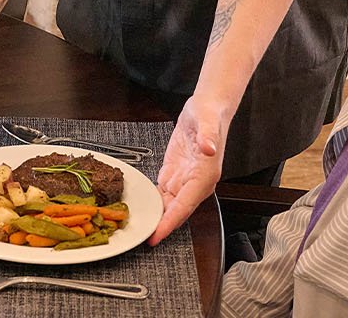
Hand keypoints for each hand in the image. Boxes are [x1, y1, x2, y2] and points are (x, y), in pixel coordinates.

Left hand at [152, 96, 227, 244]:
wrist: (207, 108)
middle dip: (160, 226)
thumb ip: (207, 136)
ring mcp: (185, 179)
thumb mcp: (207, 121)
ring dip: (156, 218)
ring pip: (168, 205)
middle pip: (175, 211)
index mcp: (204, 176)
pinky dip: (153, 203)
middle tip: (140, 239)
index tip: (156, 236)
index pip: (185, 206)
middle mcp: (195, 183)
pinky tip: (142, 210)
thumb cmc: (209, 115)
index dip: (169, 223)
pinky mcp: (175, 172)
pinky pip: (163, 193)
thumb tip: (209, 149)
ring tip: (137, 229)